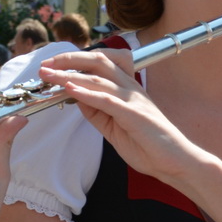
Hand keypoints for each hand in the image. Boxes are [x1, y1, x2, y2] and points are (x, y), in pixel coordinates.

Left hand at [38, 49, 203, 187]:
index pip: (99, 64)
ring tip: (49, 75)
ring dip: (69, 75)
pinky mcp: (134, 115)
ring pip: (98, 78)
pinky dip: (86, 93)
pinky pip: (107, 99)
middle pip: (97, 61)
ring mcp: (133, 99)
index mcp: (126, 89)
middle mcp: (130, 88)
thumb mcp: (114, 126)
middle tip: (45, 65)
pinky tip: (69, 89)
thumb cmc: (148, 146)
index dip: (74, 61)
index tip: (52, 65)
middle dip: (68, 60)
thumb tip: (75, 97)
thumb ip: (96, 111)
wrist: (175, 162)